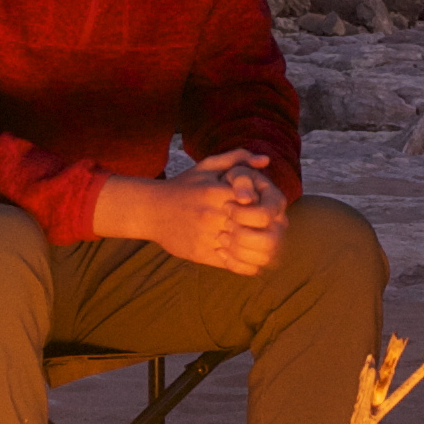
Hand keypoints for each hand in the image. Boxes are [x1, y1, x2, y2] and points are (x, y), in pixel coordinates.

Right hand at [107, 161, 286, 275]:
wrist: (150, 210)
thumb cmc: (183, 186)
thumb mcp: (207, 166)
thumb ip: (237, 159)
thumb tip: (265, 160)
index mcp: (217, 193)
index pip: (256, 205)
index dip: (269, 210)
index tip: (269, 211)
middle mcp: (213, 216)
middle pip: (254, 230)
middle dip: (269, 231)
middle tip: (273, 231)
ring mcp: (207, 237)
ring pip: (246, 250)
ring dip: (260, 249)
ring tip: (264, 245)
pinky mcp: (201, 254)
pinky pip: (233, 264)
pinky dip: (246, 263)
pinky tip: (248, 255)